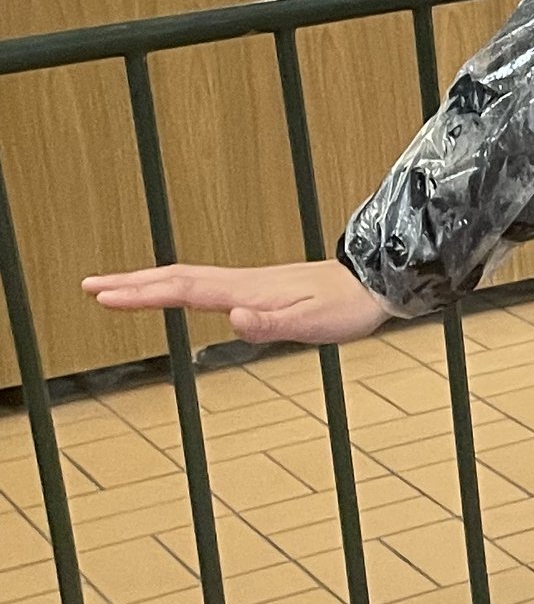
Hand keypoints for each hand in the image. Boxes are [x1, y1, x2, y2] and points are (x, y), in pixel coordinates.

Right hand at [82, 259, 393, 347]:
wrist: (375, 284)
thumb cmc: (345, 309)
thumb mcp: (311, 323)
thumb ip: (272, 324)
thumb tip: (234, 317)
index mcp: (244, 291)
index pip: (182, 290)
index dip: (141, 294)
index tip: (102, 296)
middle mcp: (240, 283)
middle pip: (174, 279)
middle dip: (130, 284)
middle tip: (89, 287)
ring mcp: (248, 283)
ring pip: (187, 279)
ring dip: (149, 282)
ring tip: (118, 289)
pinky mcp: (258, 289)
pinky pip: (204, 286)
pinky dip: (177, 287)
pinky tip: (174, 294)